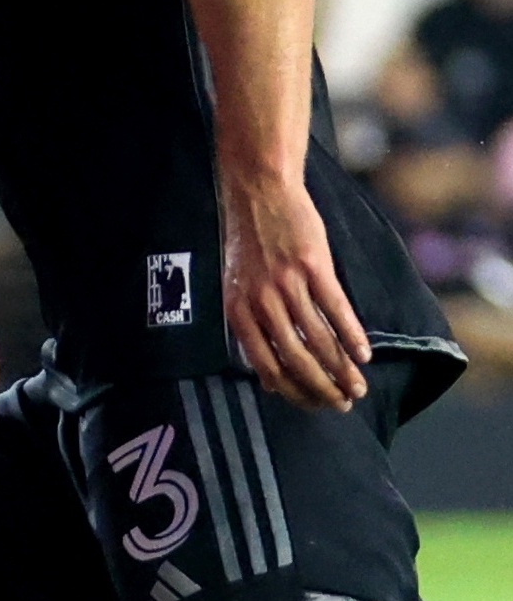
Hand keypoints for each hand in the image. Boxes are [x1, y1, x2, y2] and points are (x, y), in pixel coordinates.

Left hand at [223, 177, 369, 408]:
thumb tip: (266, 379)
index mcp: (238, 312)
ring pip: (317, 338)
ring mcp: (286, 284)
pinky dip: (351, 335)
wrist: (259, 195)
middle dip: (321, 387)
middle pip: (294, 358)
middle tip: (343, 403)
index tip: (314, 405)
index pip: (265, 367)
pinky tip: (363, 354)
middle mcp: (259, 302)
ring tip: (357, 385)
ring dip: (341, 368)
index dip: (293, 392)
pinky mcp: (313, 266)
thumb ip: (250, 329)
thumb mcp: (237, 289)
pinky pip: (335, 309)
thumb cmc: (250, 245)